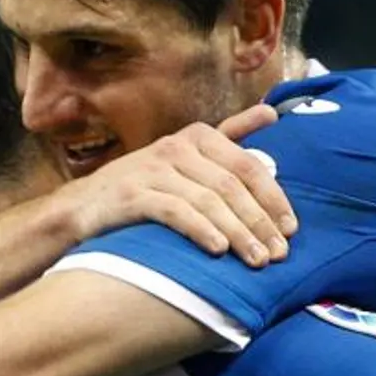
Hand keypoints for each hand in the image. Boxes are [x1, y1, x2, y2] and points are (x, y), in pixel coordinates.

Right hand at [65, 104, 295, 266]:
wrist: (84, 208)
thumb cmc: (147, 187)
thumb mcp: (189, 158)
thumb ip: (230, 137)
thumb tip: (272, 114)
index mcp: (198, 136)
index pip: (248, 166)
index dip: (273, 199)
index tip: (291, 230)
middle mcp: (177, 147)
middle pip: (232, 186)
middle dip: (260, 222)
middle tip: (279, 254)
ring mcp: (153, 170)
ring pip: (209, 201)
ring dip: (238, 233)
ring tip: (257, 261)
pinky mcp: (132, 195)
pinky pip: (176, 212)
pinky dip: (201, 230)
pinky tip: (219, 250)